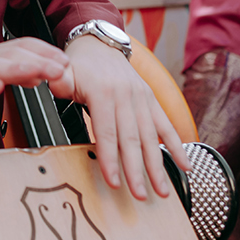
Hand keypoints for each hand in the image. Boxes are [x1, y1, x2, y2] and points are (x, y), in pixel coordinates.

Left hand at [51, 38, 187, 202]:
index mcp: (103, 92)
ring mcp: (142, 99)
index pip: (107, 132)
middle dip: (137, 170)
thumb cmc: (81, 66)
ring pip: (151, 137)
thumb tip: (55, 83)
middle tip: (139, 195)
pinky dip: (177, 147)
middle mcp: (127, 96)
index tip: (114, 182)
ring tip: (162, 190)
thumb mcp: (65, 72)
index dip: (111, 159)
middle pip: (132, 139)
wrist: (101, 45)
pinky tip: (185, 166)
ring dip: (158, 166)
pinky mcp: (152, 101)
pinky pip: (167, 126)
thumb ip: (60, 82)